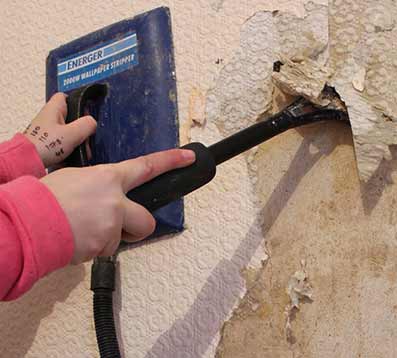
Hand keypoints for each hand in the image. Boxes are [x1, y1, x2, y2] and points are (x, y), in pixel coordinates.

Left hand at [24, 93, 95, 166]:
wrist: (26, 161)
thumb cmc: (43, 145)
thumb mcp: (73, 133)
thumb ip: (87, 125)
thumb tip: (93, 123)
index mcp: (54, 109)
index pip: (65, 96)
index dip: (77, 102)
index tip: (86, 112)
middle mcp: (48, 118)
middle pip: (70, 117)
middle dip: (80, 129)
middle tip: (85, 138)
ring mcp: (46, 131)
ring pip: (66, 132)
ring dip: (76, 141)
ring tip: (81, 151)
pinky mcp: (45, 143)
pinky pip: (61, 143)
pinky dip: (68, 150)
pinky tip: (72, 157)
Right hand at [41, 149, 195, 263]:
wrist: (26, 224)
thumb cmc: (43, 197)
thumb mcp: (74, 178)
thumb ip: (99, 185)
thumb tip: (104, 194)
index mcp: (108, 178)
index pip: (146, 167)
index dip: (171, 161)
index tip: (189, 157)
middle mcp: (115, 202)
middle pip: (146, 221)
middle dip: (137, 226)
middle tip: (120, 226)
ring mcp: (111, 227)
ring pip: (119, 238)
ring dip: (105, 237)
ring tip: (80, 229)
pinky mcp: (102, 248)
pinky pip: (103, 250)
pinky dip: (92, 247)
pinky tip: (75, 239)